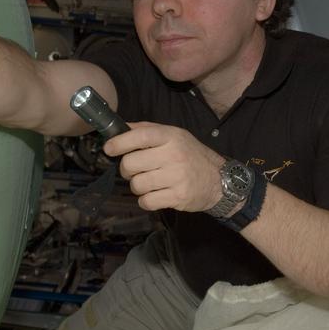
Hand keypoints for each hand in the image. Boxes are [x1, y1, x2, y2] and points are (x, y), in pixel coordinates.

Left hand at [104, 123, 226, 212]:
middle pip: (131, 163)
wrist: (219, 180)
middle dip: (127, 170)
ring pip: (137, 185)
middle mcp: (174, 155)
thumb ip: (147, 130)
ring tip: (149, 183)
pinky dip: (146, 201)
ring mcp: (176, 177)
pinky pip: (146, 201)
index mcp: (171, 137)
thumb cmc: (191, 155)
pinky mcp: (178, 197)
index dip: (120, 142)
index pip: (140, 136)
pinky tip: (155, 195)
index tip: (109, 148)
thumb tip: (119, 127)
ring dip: (137, 186)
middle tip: (135, 170)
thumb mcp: (174, 135)